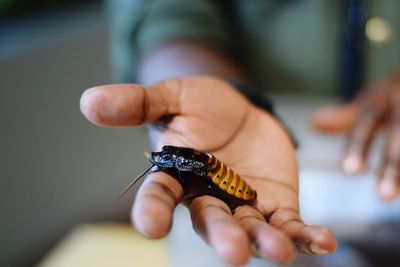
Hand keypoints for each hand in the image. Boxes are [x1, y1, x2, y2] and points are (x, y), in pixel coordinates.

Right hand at [81, 77, 336, 264]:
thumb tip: (89, 101)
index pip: (159, 196)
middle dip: (222, 237)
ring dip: (266, 242)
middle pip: (210, 221)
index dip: (151, 210)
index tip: (148, 226)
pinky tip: (323, 242)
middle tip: (233, 254)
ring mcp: (243, 202)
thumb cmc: (202, 105)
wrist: (240, 110)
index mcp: (178, 174)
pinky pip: (288, 223)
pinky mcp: (275, 202)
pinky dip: (303, 235)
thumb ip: (138, 103)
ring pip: (251, 228)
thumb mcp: (172, 96)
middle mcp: (208, 195)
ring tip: (279, 251)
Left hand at [312, 74, 399, 200]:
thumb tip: (313, 122)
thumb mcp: (371, 101)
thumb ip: (345, 117)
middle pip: (399, 133)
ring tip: (397, 199)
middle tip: (382, 196)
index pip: (367, 120)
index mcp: (385, 92)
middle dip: (392, 165)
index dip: (358, 145)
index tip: (349, 171)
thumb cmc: (393, 96)